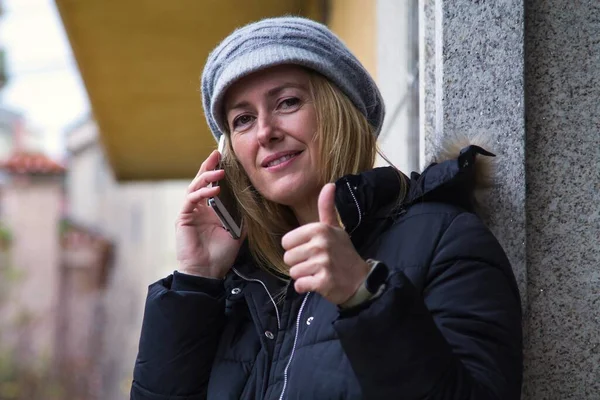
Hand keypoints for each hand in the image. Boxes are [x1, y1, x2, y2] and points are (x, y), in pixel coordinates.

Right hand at [175, 150, 243, 277]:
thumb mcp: (237, 233)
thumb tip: (255, 204)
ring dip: (206, 177)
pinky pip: (191, 200)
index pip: (212, 186)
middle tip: (216, 154)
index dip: (217, 172)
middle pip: (201, 181)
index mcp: (210, 211)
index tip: (225, 159)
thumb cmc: (220, 255)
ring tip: (219, 172)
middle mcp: (198, 209)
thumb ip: (243, 218)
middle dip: (208, 167)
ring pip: (195, 187)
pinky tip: (214, 190)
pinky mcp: (183, 218)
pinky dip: (201, 193)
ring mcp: (190, 212)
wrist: (208, 272)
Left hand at [281, 183, 369, 304]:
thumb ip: (327, 208)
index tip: (311, 250)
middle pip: (288, 258)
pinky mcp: (323, 281)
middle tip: (316, 263)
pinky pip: (299, 285)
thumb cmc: (343, 253)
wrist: (360, 279)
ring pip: (293, 272)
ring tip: (318, 272)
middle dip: (299, 263)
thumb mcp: (335, 228)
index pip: (286, 242)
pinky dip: (306, 287)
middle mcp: (320, 244)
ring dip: (303, 276)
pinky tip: (318, 283)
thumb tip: (330, 184)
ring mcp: (322, 263)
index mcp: (319, 229)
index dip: (296, 248)